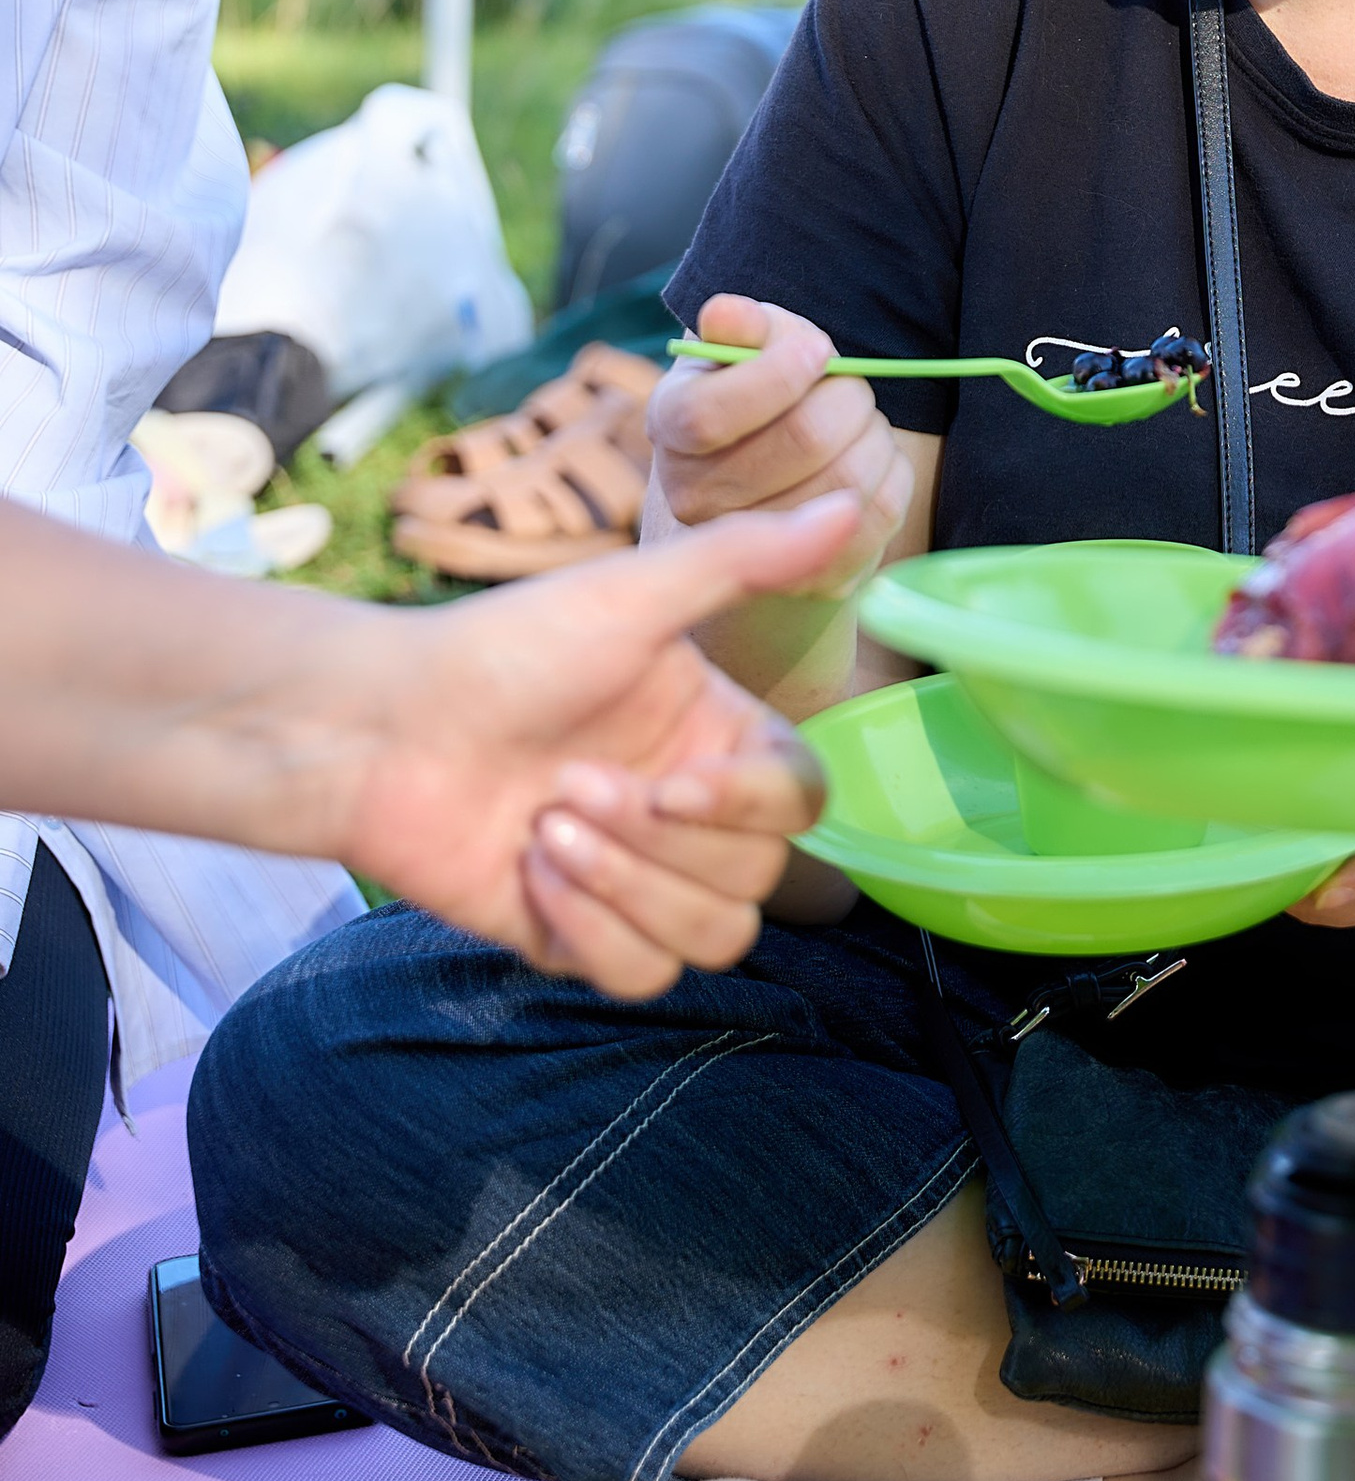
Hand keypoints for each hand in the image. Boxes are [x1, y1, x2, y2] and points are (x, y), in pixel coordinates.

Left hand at [338, 502, 858, 997]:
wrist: (376, 732)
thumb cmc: (499, 650)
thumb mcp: (629, 596)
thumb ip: (746, 560)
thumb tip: (852, 504)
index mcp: (715, 733)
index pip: (803, 799)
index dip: (752, 805)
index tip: (675, 784)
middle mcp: (687, 810)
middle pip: (760, 879)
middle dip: (660, 845)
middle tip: (569, 788)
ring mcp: (636, 877)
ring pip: (715, 939)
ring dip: (628, 889)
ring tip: (544, 831)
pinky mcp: (580, 937)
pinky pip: (641, 976)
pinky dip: (589, 931)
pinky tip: (530, 876)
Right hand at [648, 294, 911, 584]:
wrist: (771, 483)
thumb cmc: (761, 395)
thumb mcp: (747, 348)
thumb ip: (744, 327)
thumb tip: (726, 313)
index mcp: (669, 425)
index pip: (710, 415)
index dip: (779, 374)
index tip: (818, 350)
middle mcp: (692, 497)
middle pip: (802, 440)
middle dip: (848, 397)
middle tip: (851, 387)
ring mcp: (750, 551)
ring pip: (847, 482)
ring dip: (876, 436)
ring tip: (863, 424)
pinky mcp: (811, 581)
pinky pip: (879, 518)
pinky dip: (893, 475)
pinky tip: (875, 462)